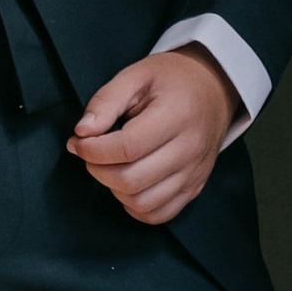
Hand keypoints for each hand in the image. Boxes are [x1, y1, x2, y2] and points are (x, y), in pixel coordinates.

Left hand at [67, 45, 237, 224]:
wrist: (213, 90)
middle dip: (98, 170)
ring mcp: (195, 173)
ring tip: (109, 166)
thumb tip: (82, 132)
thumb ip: (106, 101)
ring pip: (143, 203)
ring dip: (114, 189)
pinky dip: (135, 207)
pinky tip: (126, 185)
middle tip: (89, 153)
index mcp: (176, 115)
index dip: (93, 150)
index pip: (127, 148)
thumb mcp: (136, 75)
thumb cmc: (171, 80)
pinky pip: (159, 214)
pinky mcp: (194, 188)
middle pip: (132, 180)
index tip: (78, 141)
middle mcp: (190, 149)